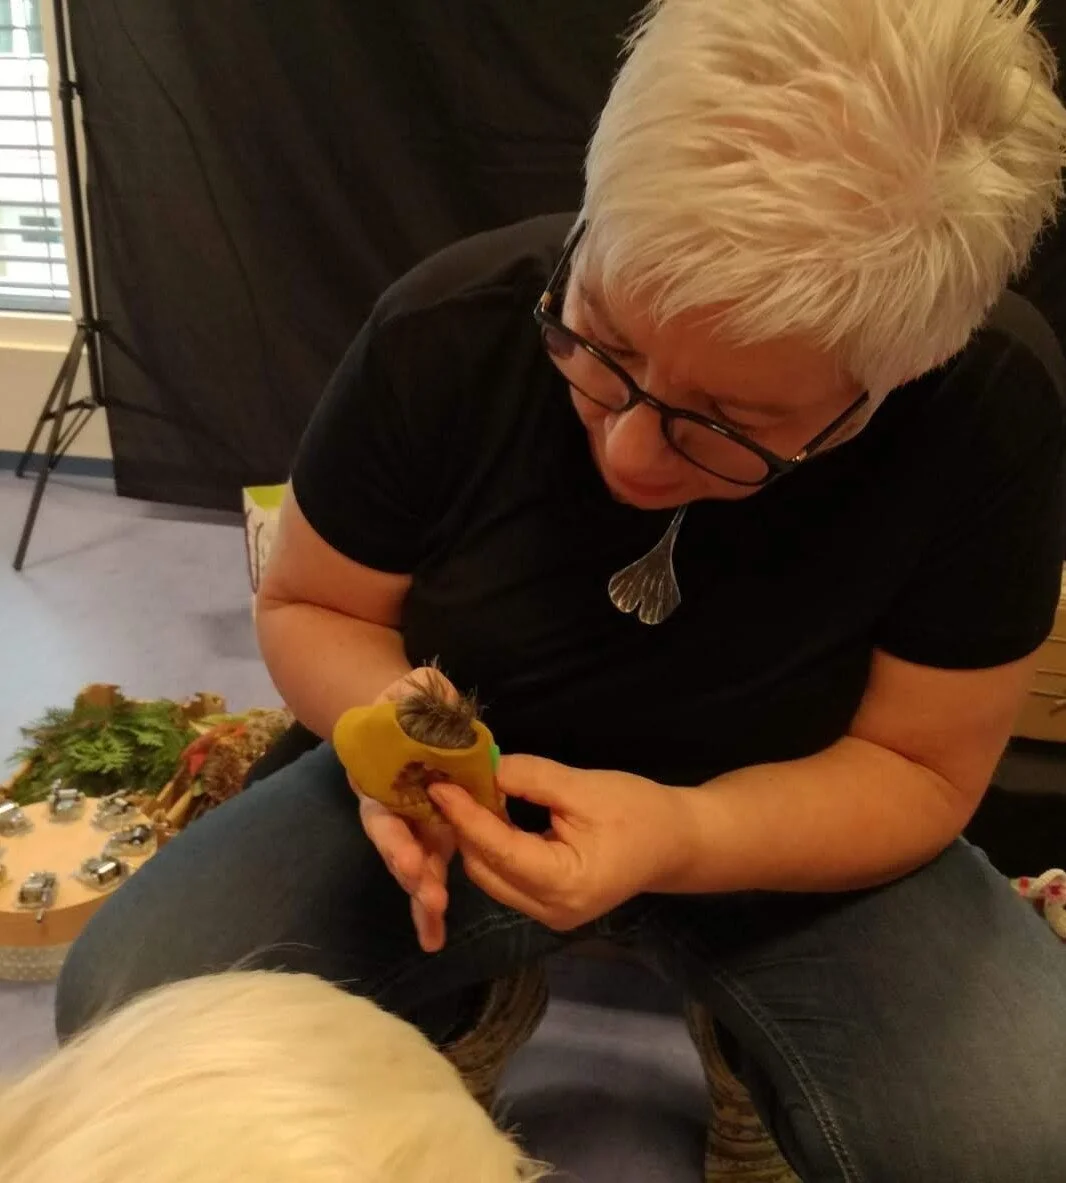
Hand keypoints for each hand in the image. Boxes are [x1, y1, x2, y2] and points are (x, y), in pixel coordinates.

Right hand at [353, 666, 457, 952]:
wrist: (406, 712)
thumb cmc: (409, 701)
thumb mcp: (414, 690)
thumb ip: (417, 695)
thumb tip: (425, 693)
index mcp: (382, 777)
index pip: (383, 812)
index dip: (394, 837)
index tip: (410, 859)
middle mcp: (391, 807)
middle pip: (396, 847)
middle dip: (412, 875)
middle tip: (432, 897)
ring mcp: (412, 825)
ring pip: (413, 867)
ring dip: (422, 897)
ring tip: (434, 926)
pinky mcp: (435, 835)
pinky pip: (433, 871)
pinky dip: (431, 906)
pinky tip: (435, 939)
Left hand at [429, 754, 691, 930]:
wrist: (676, 842)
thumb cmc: (640, 812)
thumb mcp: (585, 787)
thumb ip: (532, 778)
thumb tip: (485, 767)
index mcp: (564, 884)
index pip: (498, 849)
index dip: (465, 816)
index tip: (439, 784)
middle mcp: (550, 910)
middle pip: (486, 870)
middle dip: (464, 829)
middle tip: (449, 785)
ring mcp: (549, 914)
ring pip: (491, 877)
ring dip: (476, 839)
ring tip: (464, 797)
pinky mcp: (549, 906)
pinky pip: (506, 878)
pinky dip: (493, 848)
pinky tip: (490, 815)